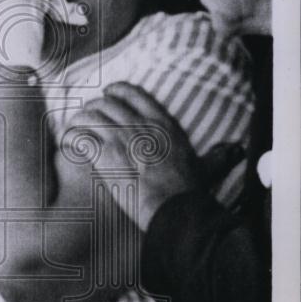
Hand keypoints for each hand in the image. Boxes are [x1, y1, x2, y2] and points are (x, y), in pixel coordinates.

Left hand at [66, 82, 244, 230]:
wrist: (174, 210)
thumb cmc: (189, 192)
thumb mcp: (205, 166)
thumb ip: (216, 154)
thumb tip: (233, 150)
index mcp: (162, 123)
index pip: (132, 92)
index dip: (114, 91)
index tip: (106, 94)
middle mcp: (139, 125)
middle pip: (104, 103)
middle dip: (91, 108)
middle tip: (84, 119)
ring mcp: (120, 138)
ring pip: (88, 116)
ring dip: (77, 122)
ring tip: (72, 131)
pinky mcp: (104, 156)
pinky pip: (79, 138)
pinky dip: (70, 139)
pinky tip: (67, 145)